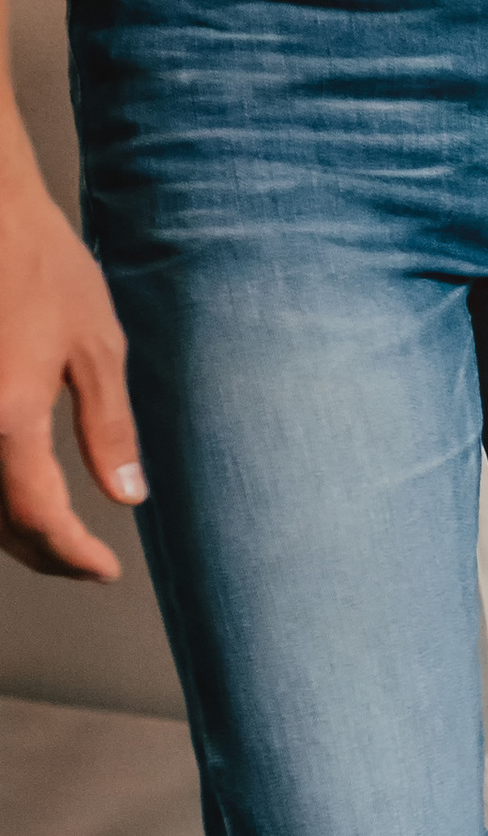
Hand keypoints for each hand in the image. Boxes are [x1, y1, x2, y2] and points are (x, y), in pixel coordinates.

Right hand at [0, 146, 145, 581]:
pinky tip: (16, 489)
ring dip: (8, 528)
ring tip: (53, 533)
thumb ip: (109, 429)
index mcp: (8, 415)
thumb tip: (127, 498)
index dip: (70, 558)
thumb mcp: (96, 345)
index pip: (36, 519)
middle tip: (83, 561)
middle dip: (40, 552)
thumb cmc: (41, 264)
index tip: (104, 571)